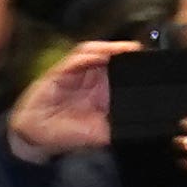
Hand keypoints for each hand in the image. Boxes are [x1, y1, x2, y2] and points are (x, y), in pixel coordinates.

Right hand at [3, 41, 134, 163]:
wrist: (36, 138)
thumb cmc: (66, 136)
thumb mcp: (99, 134)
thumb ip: (119, 127)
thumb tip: (144, 124)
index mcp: (103, 91)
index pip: (122, 71)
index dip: (135, 64)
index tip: (150, 62)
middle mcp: (91, 78)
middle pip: (111, 56)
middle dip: (125, 51)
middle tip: (140, 50)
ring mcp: (76, 73)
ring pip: (95, 52)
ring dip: (110, 48)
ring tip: (125, 49)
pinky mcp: (60, 72)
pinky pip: (75, 59)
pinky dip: (88, 55)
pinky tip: (101, 55)